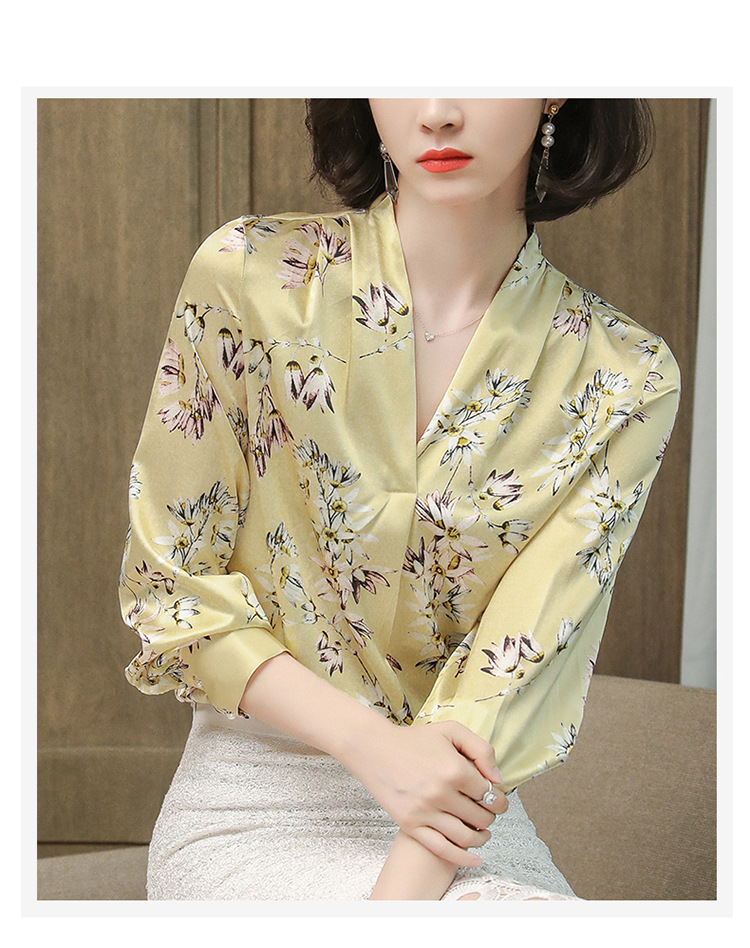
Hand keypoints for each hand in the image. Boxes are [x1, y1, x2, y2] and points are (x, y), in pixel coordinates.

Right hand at [342, 719, 507, 865]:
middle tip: (489, 812)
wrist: (375, 749)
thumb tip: (498, 779)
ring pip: (466, 837)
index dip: (499, 797)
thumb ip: (481, 749)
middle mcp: (441, 793)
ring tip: (483, 831)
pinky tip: (475, 858)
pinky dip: (462, 858)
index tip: (497, 797)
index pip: (490, 794)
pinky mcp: (410, 825)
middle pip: (481, 817)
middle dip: (491, 816)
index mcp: (454, 770)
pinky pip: (442, 849)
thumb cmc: (415, 739)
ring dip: (481, 837)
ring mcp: (425, 812)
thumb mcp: (451, 731)